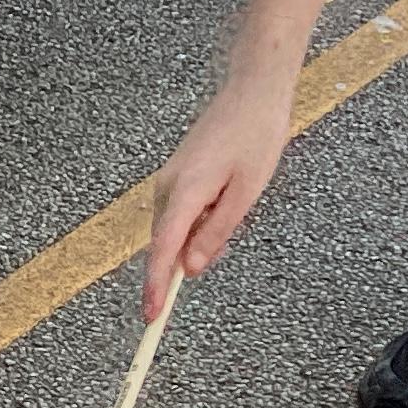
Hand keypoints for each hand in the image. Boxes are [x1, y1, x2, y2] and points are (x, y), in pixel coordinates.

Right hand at [145, 83, 290, 319]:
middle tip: (226, 239)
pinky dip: (197, 221)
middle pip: (167, 244)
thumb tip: (191, 269)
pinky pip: (180, 213)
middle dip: (188, 257)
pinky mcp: (176, 176)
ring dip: (198, 235)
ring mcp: (169, 181)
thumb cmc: (256, 135)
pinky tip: (224, 200)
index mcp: (185, 192)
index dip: (156, 287)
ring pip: (175, 229)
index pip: (163, 251)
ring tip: (234, 204)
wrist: (252, 90)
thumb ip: (217, 232)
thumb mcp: (246, 191)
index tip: (151, 316)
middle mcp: (168, 189)